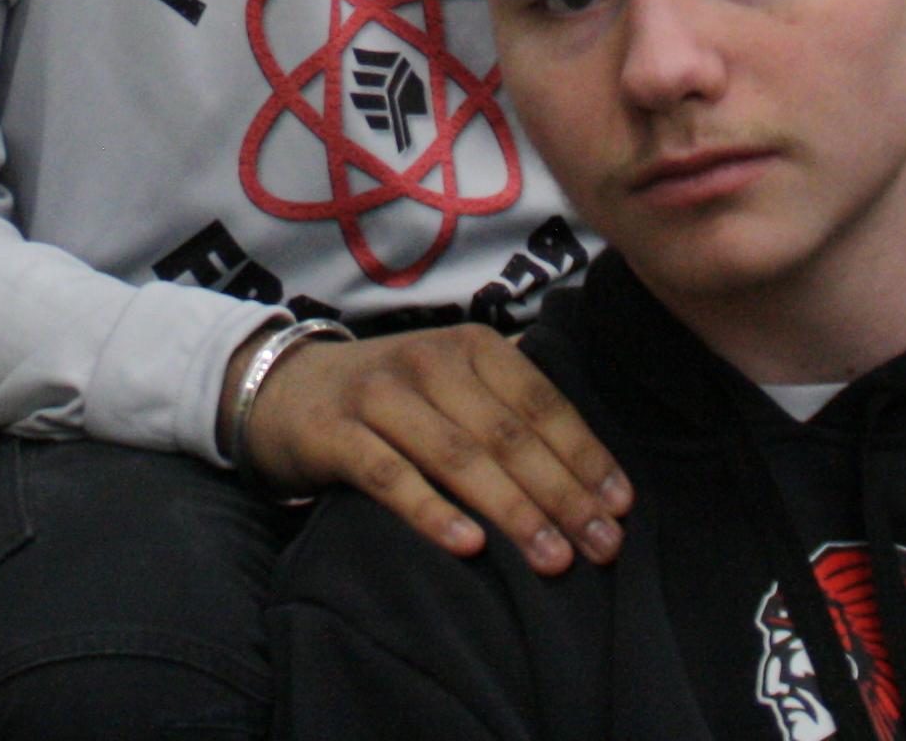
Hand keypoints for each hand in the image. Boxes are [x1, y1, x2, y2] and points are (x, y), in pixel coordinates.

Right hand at [236, 326, 631, 573]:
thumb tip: (593, 483)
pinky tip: (469, 545)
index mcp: (472, 346)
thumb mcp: (455, 388)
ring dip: (513, 510)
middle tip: (601, 547)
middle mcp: (429, 361)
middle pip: (508, 434)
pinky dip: (432, 511)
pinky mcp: (335, 433)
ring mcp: (380, 396)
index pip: (541, 403)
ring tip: (553, 558)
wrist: (285, 387)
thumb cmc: (394, 399)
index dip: (584, 456)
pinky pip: (391, 477)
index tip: (620, 508)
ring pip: (458, 457)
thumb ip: (510, 416)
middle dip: (561, 493)